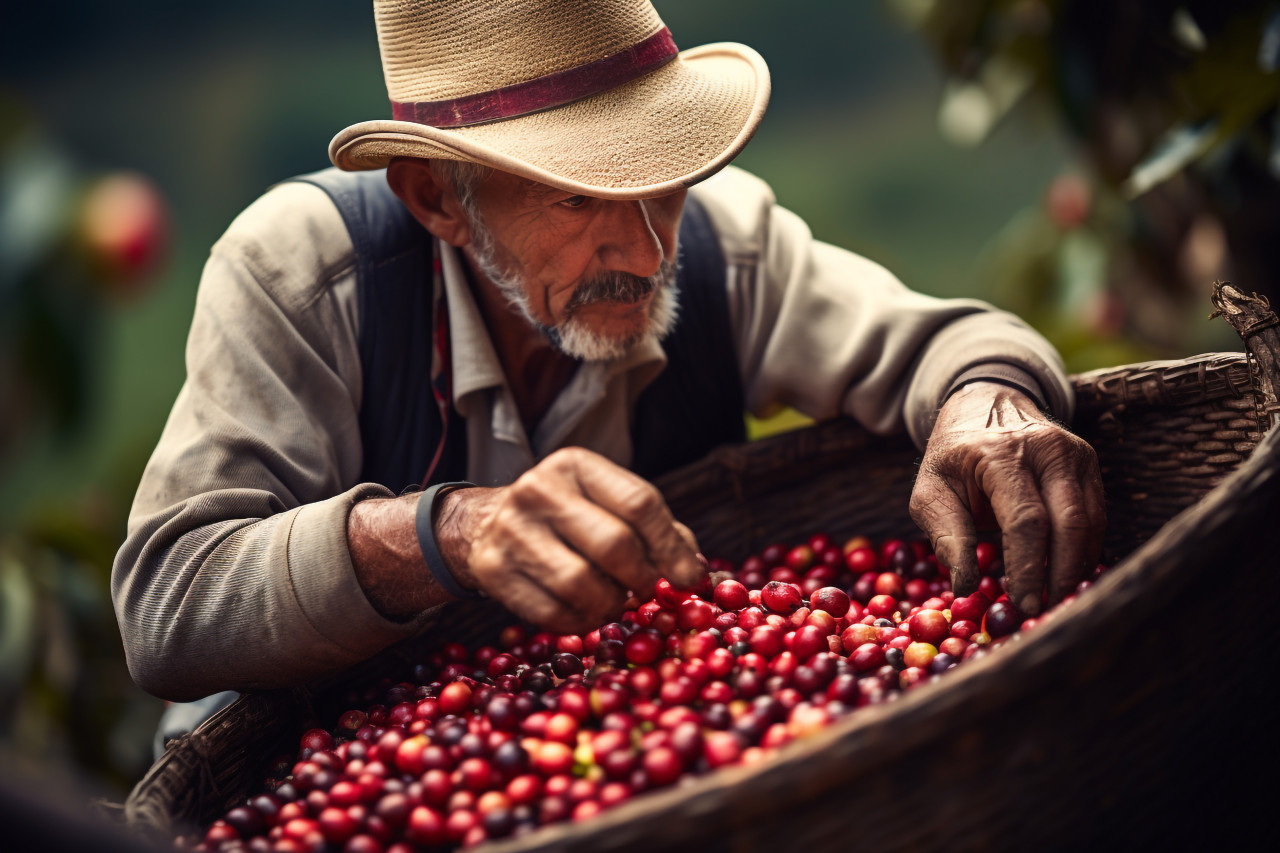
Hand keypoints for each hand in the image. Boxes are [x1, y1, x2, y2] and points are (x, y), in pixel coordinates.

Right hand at [435, 447, 704, 632]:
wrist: (485, 523)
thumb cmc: (569, 517)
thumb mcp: (609, 505)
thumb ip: (659, 531)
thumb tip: (696, 573)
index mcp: (576, 465)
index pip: (639, 503)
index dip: (672, 547)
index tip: (689, 578)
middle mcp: (538, 489)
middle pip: (614, 545)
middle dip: (642, 578)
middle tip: (645, 590)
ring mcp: (510, 529)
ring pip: (581, 584)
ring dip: (610, 605)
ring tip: (614, 602)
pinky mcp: (492, 569)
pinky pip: (550, 613)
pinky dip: (579, 623)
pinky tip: (585, 613)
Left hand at [909, 382, 1104, 615]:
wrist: (984, 405)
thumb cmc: (952, 457)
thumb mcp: (929, 490)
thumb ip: (946, 535)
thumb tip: (965, 586)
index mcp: (1000, 452)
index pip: (1026, 520)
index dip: (1028, 567)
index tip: (1023, 604)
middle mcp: (1047, 448)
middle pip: (1070, 524)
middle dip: (1060, 574)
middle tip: (1043, 610)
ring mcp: (1075, 453)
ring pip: (1091, 522)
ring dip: (1076, 567)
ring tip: (1053, 598)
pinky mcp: (1089, 463)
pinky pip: (1096, 516)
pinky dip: (1084, 550)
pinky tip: (1064, 573)